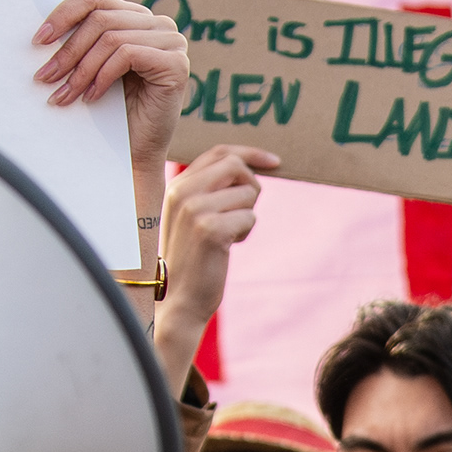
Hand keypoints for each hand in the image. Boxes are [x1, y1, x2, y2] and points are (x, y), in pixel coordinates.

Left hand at [36, 0, 188, 170]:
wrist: (135, 153)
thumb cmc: (110, 111)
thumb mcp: (91, 65)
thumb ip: (80, 39)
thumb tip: (42, 26)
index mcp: (136, 18)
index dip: (63, 14)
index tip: (39, 40)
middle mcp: (158, 25)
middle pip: (100, 19)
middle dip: (68, 50)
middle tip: (45, 76)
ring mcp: (172, 42)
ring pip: (111, 38)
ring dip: (81, 69)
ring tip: (64, 93)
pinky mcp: (176, 64)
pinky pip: (127, 54)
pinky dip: (103, 76)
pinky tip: (92, 97)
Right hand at [152, 142, 274, 380]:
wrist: (179, 298)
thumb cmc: (193, 257)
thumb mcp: (193, 215)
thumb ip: (210, 189)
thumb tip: (248, 168)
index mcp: (177, 185)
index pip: (219, 152)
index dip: (251, 154)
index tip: (274, 162)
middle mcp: (182, 191)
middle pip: (236, 166)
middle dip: (251, 188)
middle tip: (242, 214)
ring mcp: (194, 209)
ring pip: (247, 194)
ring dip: (246, 216)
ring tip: (227, 236)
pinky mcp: (210, 229)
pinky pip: (249, 217)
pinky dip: (245, 232)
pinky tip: (228, 247)